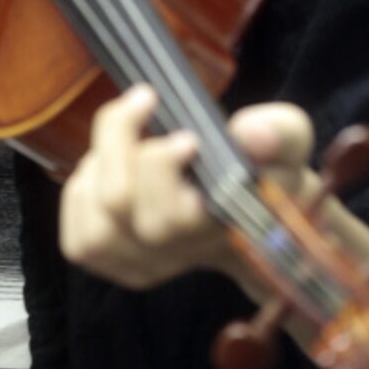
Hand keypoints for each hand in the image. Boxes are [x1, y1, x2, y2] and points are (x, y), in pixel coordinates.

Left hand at [58, 85, 368, 295]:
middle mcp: (182, 252)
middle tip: (146, 104)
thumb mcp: (288, 140)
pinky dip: (83, 193)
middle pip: (120, 205)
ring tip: (127, 136)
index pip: (174, 214)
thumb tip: (252, 133)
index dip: (160, 165)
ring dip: (100, 166)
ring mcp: (148, 264)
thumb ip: (280, 132)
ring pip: (95, 226)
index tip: (179, 127)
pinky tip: (107, 166)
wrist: (254, 209)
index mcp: (223, 224)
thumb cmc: (265, 168)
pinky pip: (80, 240)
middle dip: (122, 144)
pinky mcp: (119, 264)